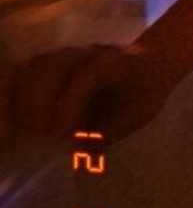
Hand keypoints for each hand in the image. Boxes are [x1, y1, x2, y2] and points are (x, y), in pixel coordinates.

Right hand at [0, 40, 180, 144]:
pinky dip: (26, 91)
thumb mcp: (138, 114)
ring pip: (41, 64)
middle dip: (43, 101)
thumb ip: (111, 132)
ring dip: (30, 96)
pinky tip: (29, 118)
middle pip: (55, 65)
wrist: (153, 62)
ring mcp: (75, 53)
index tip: (61, 134)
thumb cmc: (146, 92)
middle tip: (44, 134)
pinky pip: (35, 69)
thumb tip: (83, 155)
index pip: (87, 76)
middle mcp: (92, 52)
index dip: (70, 104)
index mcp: (117, 62)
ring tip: (34, 128)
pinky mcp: (61, 59)